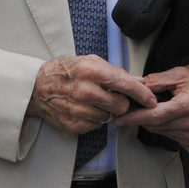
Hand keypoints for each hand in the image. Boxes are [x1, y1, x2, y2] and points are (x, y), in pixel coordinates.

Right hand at [27, 56, 155, 133]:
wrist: (37, 87)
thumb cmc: (66, 72)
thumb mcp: (90, 62)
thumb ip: (116, 72)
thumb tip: (139, 82)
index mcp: (91, 71)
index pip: (126, 85)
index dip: (142, 94)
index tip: (151, 100)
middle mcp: (85, 91)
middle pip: (121, 106)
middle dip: (122, 103)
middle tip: (114, 98)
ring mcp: (78, 109)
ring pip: (110, 118)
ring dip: (107, 112)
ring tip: (96, 102)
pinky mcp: (74, 124)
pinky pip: (97, 126)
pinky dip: (95, 119)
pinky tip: (86, 109)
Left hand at [116, 64, 188, 145]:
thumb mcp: (180, 74)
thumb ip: (156, 81)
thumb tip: (136, 85)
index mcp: (187, 106)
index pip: (155, 116)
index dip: (135, 117)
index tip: (120, 118)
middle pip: (154, 125)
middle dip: (140, 116)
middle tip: (130, 106)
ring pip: (159, 131)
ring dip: (150, 120)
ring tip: (150, 106)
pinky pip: (167, 134)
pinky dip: (161, 125)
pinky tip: (165, 113)